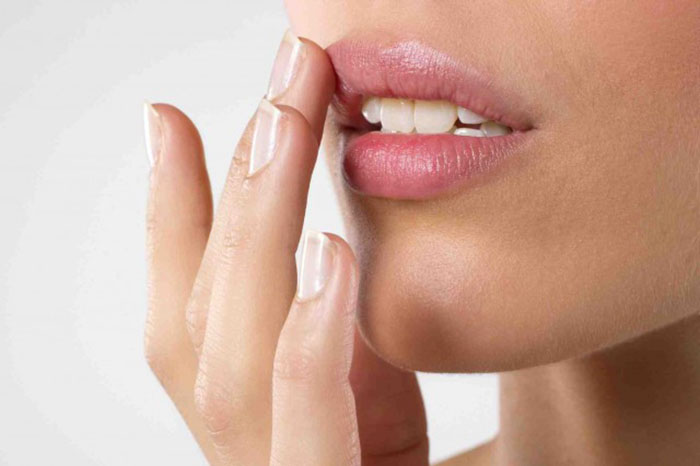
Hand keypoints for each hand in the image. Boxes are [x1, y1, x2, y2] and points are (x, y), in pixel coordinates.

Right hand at [144, 32, 427, 464]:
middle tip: (279, 80)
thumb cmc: (400, 463)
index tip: (170, 118)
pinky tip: (328, 256)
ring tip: (287, 132)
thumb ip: (324, 322)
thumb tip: (309, 231)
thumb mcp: (366, 385)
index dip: (169, 211)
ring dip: (255, 233)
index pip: (187, 306)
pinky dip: (307, 342)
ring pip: (231, 360)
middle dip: (233, 184)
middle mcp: (245, 446)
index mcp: (252, 414)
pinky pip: (307, 431)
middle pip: (208, 313)